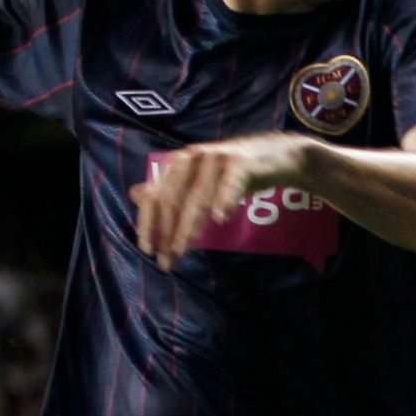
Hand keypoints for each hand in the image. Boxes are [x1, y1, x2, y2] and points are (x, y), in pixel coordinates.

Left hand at [129, 133, 315, 269]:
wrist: (279, 156)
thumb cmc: (235, 173)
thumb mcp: (199, 181)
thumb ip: (170, 190)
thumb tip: (136, 194)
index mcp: (178, 164)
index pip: (155, 195)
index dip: (149, 223)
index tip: (148, 250)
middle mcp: (193, 157)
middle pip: (173, 198)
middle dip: (167, 232)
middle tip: (168, 259)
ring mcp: (217, 158)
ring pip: (198, 195)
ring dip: (188, 224)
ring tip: (184, 248)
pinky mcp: (242, 162)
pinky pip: (230, 183)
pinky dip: (225, 199)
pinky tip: (221, 219)